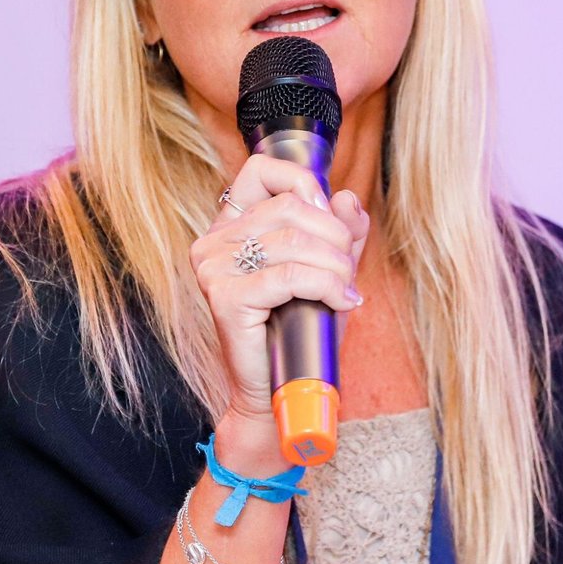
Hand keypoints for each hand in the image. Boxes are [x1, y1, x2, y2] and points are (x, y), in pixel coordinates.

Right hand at [190, 154, 369, 426]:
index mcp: (230, 227)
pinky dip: (328, 286)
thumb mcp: (328, 271)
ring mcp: (214, 268)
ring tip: (348, 290)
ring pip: (294, 240)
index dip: (304, 183)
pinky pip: (290, 276)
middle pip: (289, 207)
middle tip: (349, 270)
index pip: (260, 170)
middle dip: (334, 235)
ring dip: (336, 265)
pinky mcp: (225, 298)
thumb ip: (340, 233)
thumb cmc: (300, 331)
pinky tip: (343, 302)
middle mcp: (213, 242)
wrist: (276, 394)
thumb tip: (348, 198)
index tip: (330, 218)